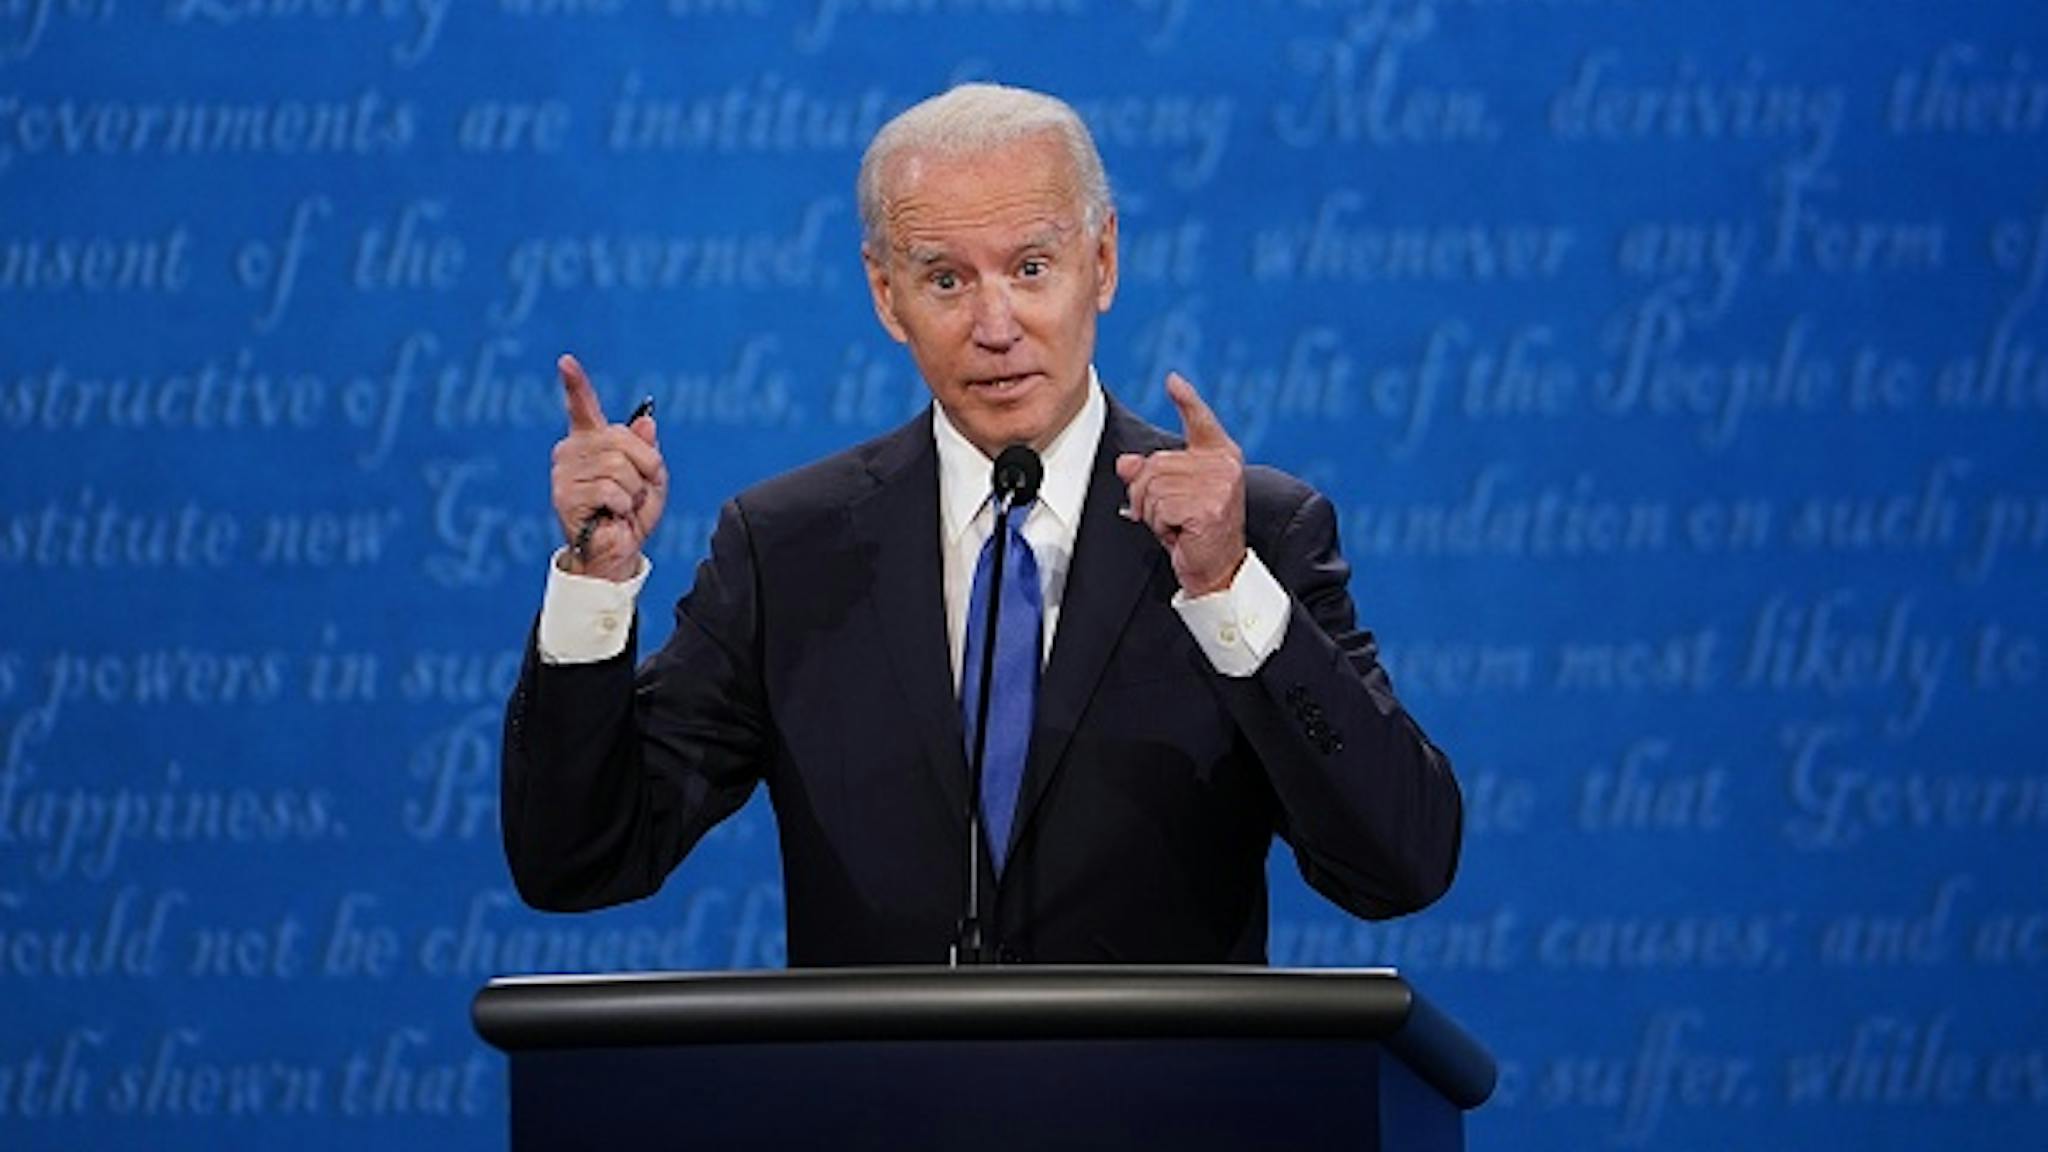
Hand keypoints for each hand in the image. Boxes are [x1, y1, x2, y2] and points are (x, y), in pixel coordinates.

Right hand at [550, 353, 666, 581]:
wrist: (615, 552)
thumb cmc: (631, 514)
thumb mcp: (651, 479)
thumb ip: (648, 451)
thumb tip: (647, 423)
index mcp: (592, 441)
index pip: (582, 406)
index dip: (575, 384)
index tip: (566, 361)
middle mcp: (572, 451)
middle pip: (621, 440)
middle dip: (643, 467)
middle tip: (637, 492)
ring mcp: (565, 473)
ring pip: (619, 467)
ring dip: (633, 492)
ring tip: (622, 507)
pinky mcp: (566, 496)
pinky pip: (612, 491)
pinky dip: (624, 507)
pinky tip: (611, 516)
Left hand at [1115, 372, 1246, 596]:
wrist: (1218, 568)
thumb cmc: (1196, 532)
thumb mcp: (1170, 497)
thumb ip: (1151, 475)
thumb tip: (1125, 464)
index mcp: (1220, 456)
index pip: (1200, 421)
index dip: (1187, 400)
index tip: (1172, 381)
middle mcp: (1222, 466)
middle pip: (1154, 464)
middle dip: (1148, 495)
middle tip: (1170, 517)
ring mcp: (1218, 485)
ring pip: (1152, 487)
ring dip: (1153, 513)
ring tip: (1176, 525)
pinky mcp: (1208, 507)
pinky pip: (1158, 507)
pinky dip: (1159, 525)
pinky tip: (1180, 534)